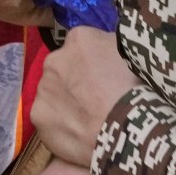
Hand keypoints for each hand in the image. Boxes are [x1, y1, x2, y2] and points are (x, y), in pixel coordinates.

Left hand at [31, 27, 138, 166]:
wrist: (128, 127)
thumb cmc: (138, 87)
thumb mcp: (133, 53)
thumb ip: (113, 47)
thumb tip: (108, 50)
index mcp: (79, 39)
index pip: (82, 47)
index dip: (94, 64)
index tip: (106, 78)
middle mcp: (54, 59)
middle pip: (62, 69)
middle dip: (74, 81)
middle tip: (95, 100)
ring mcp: (43, 89)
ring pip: (52, 94)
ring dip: (65, 103)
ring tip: (87, 121)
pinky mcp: (37, 117)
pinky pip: (49, 120)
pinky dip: (60, 126)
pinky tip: (77, 135)